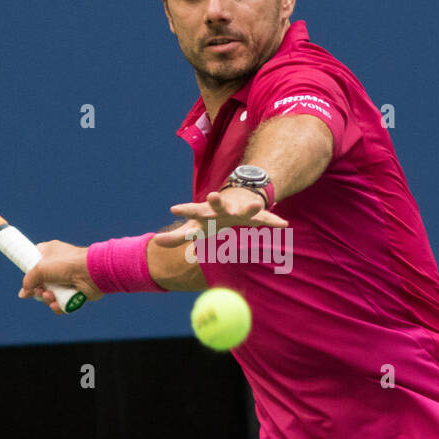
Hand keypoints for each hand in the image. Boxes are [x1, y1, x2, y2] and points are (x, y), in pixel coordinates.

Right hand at [19, 240, 104, 315]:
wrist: (91, 273)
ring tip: (51, 296)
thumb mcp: (40, 269)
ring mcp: (66, 279)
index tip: (27, 278)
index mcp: (50, 252)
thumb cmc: (66, 264)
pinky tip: (58, 304)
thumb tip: (23, 294)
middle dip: (39, 290)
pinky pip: (61, 302)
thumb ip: (28, 281)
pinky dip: (58, 305)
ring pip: (50, 294)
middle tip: (41, 291)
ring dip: (48, 298)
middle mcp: (58, 265)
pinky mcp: (74, 292)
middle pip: (40, 282)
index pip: (34, 259)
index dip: (29, 269)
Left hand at [153, 187, 288, 247]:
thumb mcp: (195, 228)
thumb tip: (155, 242)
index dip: (184, 210)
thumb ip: (177, 237)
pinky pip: (266, 219)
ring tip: (253, 204)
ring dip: (249, 207)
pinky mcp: (256, 215)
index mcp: (206, 213)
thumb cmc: (212, 219)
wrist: (236, 200)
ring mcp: (240, 210)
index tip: (173, 209)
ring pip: (245, 210)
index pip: (192, 211)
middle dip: (216, 201)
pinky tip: (283, 225)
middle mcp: (223, 209)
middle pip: (218, 205)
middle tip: (212, 195)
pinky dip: (274, 221)